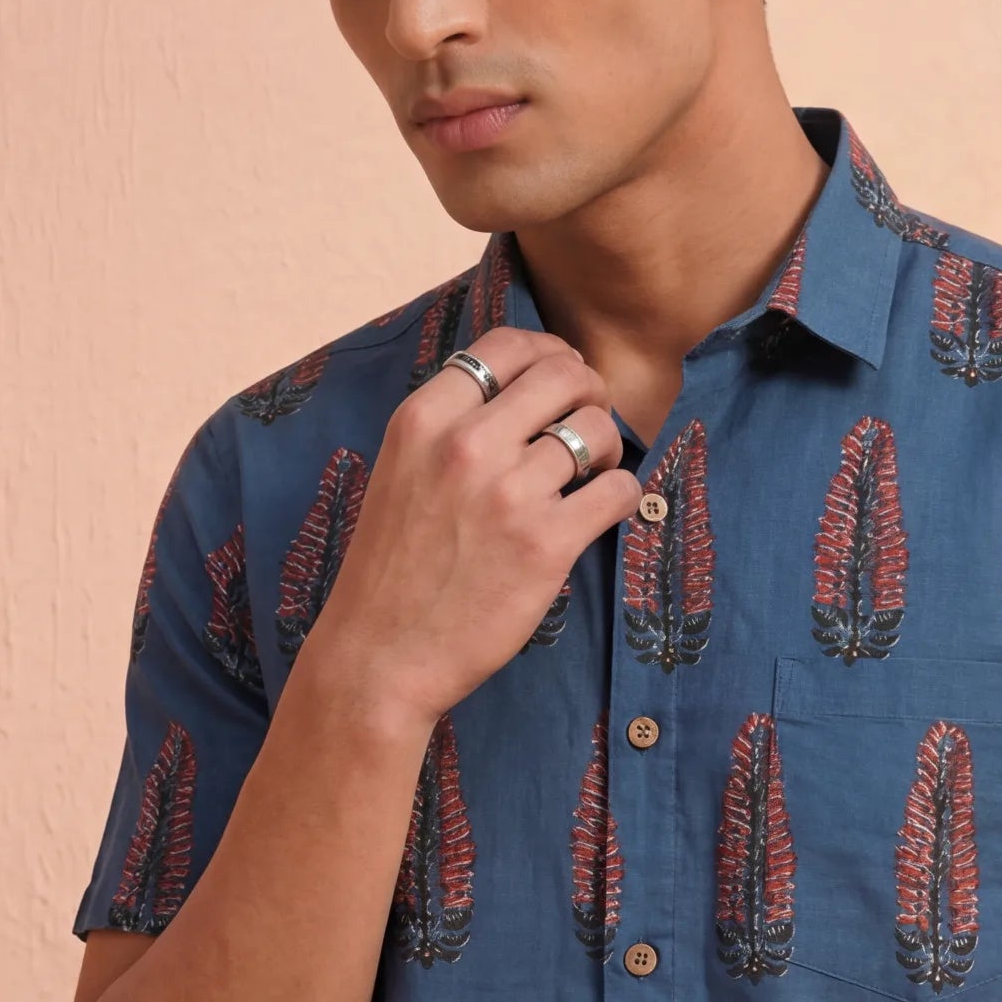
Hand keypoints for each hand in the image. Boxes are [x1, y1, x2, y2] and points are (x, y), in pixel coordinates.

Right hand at [299, 323, 642, 727]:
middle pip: (564, 374)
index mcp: (423, 419)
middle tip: (587, 423)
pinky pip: (617, 491)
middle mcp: (466, 444)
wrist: (379, 656)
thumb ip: (450, 427)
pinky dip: (622, 495)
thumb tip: (520, 390)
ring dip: (606, 449)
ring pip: (596, 430)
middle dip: (590, 392)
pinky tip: (601, 510)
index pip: (506, 345)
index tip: (562, 379)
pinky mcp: (545, 545)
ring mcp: (508, 493)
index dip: (550, 353)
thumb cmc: (392, 570)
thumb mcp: (401, 472)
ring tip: (591, 475)